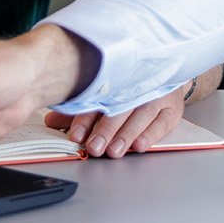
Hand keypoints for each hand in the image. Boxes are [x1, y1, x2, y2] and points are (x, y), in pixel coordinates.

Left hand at [45, 84, 187, 158]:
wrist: (166, 72)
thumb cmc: (129, 87)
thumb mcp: (102, 95)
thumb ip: (78, 109)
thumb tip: (51, 120)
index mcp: (116, 78)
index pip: (98, 98)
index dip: (85, 118)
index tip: (75, 135)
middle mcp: (137, 84)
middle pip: (120, 107)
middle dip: (106, 129)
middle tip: (94, 147)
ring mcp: (157, 94)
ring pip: (141, 113)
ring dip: (126, 134)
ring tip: (114, 151)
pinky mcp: (172, 107)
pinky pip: (163, 120)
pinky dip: (151, 133)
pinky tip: (139, 145)